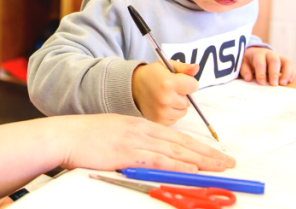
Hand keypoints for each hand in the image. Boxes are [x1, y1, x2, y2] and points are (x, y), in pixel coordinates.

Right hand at [52, 114, 234, 172]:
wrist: (67, 135)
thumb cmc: (87, 137)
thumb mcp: (116, 133)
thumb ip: (134, 143)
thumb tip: (149, 156)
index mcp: (141, 125)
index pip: (177, 137)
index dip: (199, 146)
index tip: (216, 154)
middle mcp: (143, 130)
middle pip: (183, 143)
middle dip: (208, 154)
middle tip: (229, 162)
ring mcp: (137, 141)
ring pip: (176, 151)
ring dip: (201, 161)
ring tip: (219, 167)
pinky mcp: (128, 153)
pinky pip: (158, 160)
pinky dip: (177, 165)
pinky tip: (191, 169)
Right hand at [131, 60, 199, 125]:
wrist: (132, 87)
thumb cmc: (151, 75)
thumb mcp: (166, 66)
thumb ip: (183, 68)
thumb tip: (196, 68)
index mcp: (168, 83)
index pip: (194, 86)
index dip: (188, 82)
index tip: (179, 81)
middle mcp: (165, 99)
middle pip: (189, 101)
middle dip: (183, 95)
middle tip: (170, 89)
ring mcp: (162, 112)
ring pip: (183, 111)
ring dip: (178, 105)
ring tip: (166, 97)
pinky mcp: (159, 121)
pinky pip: (175, 119)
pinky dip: (171, 113)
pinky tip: (162, 106)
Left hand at [240, 47, 294, 85]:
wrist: (255, 53)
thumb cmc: (249, 60)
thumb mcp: (244, 63)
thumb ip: (245, 70)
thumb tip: (248, 78)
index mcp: (258, 54)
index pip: (260, 62)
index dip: (261, 72)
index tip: (262, 83)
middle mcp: (270, 54)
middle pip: (274, 60)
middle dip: (274, 73)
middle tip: (274, 85)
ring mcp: (279, 57)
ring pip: (286, 62)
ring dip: (286, 73)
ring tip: (284, 84)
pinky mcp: (284, 62)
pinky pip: (291, 65)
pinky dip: (292, 73)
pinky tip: (290, 81)